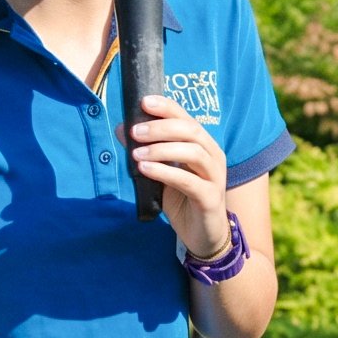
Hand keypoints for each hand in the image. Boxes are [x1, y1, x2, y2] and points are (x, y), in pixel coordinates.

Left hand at [126, 95, 232, 259]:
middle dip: (161, 128)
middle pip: (192, 131)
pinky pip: (189, 181)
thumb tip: (122, 128)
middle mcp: (213, 157)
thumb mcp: (160, 172)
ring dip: (162, 149)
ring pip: (194, 153)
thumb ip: (145, 151)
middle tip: (136, 132)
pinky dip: (166, 172)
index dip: (167, 107)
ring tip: (137, 153)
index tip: (144, 101)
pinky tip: (146, 169)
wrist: (202, 235)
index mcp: (203, 146)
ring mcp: (215, 177)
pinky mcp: (210, 199)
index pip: (187, 118)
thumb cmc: (183, 200)